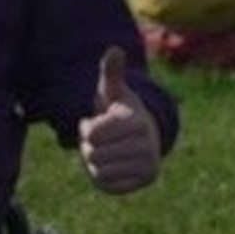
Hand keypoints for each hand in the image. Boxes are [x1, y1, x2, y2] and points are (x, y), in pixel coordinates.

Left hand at [77, 47, 160, 194]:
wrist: (141, 138)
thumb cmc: (121, 113)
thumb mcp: (113, 92)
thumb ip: (111, 72)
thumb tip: (114, 49)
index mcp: (137, 122)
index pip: (93, 133)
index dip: (88, 129)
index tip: (98, 123)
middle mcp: (147, 144)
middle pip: (93, 153)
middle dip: (90, 146)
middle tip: (103, 140)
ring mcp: (147, 165)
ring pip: (99, 169)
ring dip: (95, 161)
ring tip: (107, 151)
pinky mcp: (142, 182)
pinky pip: (107, 184)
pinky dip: (102, 176)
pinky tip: (112, 165)